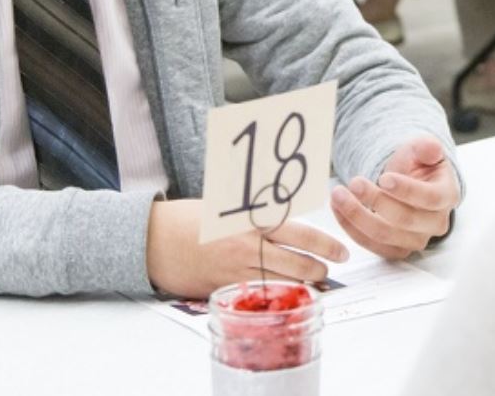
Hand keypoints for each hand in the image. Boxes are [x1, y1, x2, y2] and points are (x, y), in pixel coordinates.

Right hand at [146, 199, 349, 298]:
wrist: (154, 240)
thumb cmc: (190, 218)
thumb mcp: (225, 204)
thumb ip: (255, 206)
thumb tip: (284, 200)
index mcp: (251, 219)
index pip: (300, 232)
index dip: (325, 243)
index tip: (341, 249)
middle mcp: (248, 245)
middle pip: (298, 261)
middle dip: (322, 267)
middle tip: (333, 266)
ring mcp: (237, 269)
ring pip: (284, 282)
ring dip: (306, 284)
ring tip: (317, 281)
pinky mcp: (226, 287)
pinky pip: (261, 294)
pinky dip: (280, 295)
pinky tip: (290, 294)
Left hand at [331, 136, 459, 260]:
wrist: (407, 183)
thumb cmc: (417, 166)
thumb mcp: (421, 149)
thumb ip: (426, 146)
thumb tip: (431, 148)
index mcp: (447, 195)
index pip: (431, 198)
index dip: (407, 190)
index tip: (383, 178)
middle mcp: (435, 223)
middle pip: (405, 220)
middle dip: (376, 201)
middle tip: (354, 182)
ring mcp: (416, 240)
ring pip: (384, 236)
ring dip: (357, 216)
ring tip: (338, 195)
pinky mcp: (396, 250)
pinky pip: (371, 245)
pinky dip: (351, 228)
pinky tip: (337, 208)